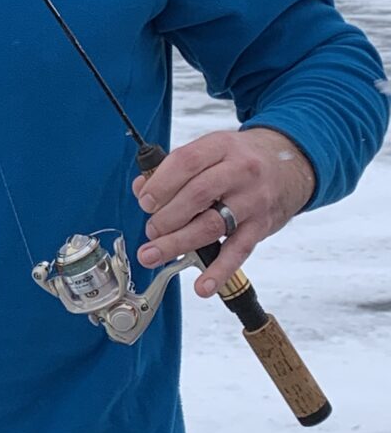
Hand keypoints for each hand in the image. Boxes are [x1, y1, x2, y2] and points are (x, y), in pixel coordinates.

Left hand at [131, 127, 315, 297]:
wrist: (290, 164)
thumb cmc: (241, 159)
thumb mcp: (211, 150)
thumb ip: (174, 168)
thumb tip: (142, 190)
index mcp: (221, 147)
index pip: (186, 162)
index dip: (161, 184)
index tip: (145, 202)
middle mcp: (239, 171)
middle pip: (197, 195)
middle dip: (166, 217)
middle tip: (150, 230)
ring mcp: (253, 200)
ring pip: (212, 225)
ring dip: (178, 243)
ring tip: (154, 254)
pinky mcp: (261, 226)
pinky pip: (239, 251)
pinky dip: (219, 270)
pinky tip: (203, 285)